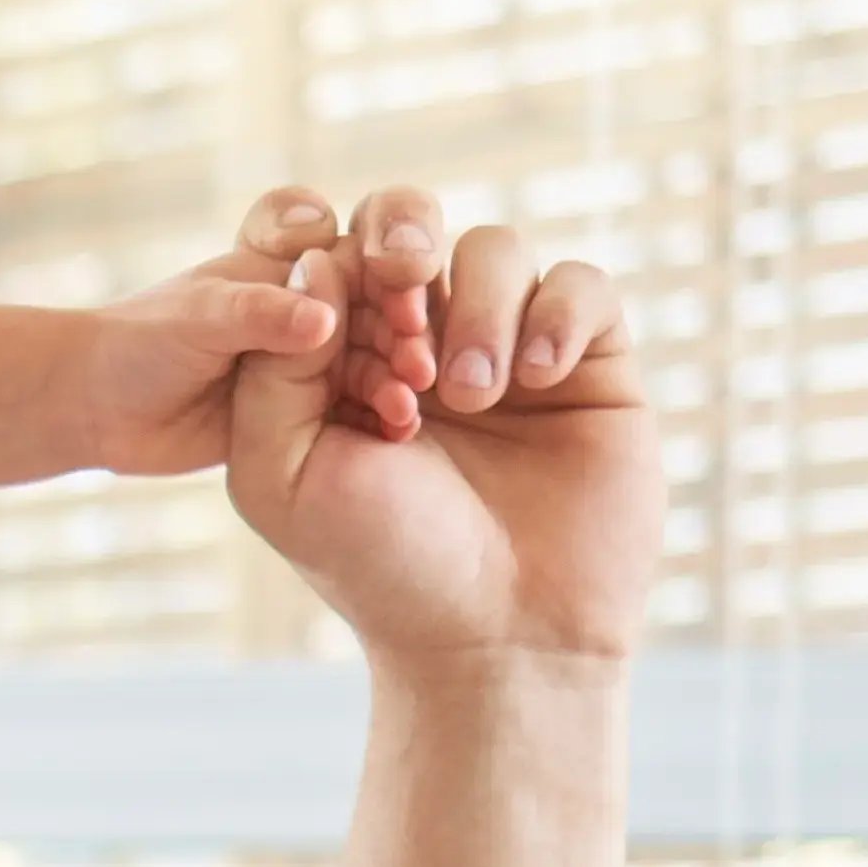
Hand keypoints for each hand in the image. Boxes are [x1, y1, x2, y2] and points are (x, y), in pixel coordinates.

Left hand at [220, 222, 654, 669]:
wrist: (495, 641)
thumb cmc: (378, 565)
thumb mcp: (280, 472)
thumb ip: (275, 367)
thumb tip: (314, 261)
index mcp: (347, 360)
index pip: (340, 257)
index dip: (341, 268)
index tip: (343, 332)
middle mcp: (429, 341)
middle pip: (416, 225)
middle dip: (404, 235)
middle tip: (404, 280)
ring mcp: (513, 349)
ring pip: (499, 248)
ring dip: (477, 304)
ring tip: (471, 393)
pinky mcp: (592, 367)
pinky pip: (583, 284)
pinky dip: (555, 314)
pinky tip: (533, 381)